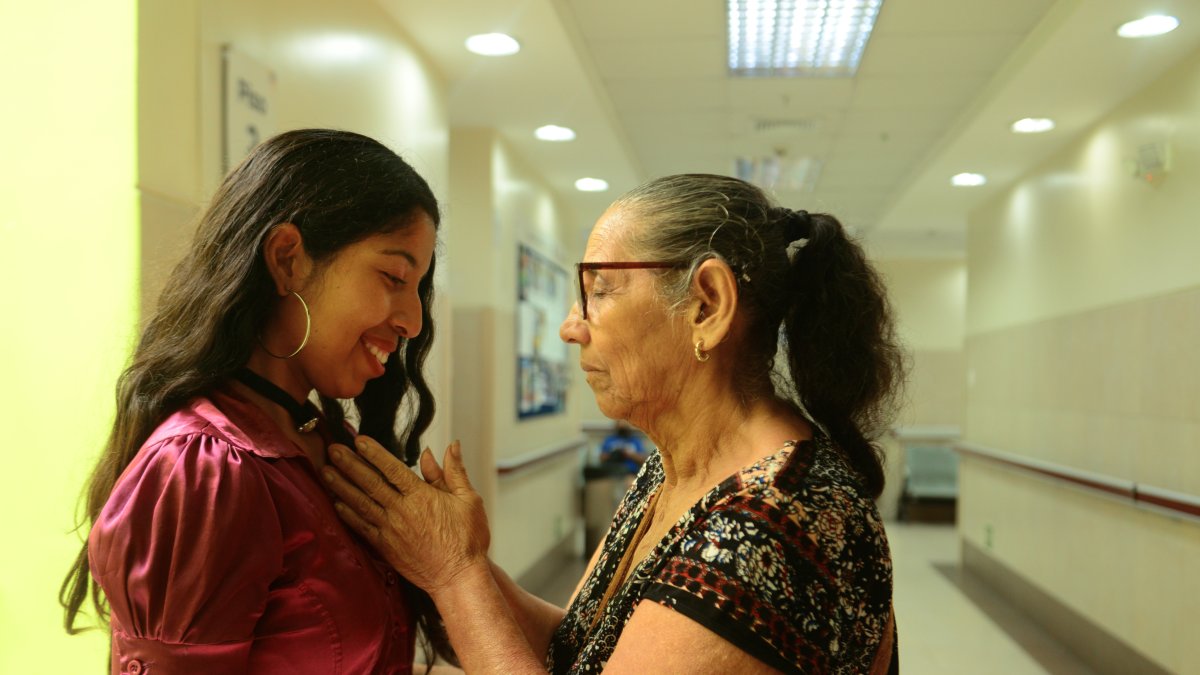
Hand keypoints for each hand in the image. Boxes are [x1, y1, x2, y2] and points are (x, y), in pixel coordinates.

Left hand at [323, 437, 489, 594]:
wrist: (458, 578)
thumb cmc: (467, 540)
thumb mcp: (468, 499)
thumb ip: (453, 471)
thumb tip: (448, 446)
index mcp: (421, 496)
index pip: (392, 468)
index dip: (373, 453)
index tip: (358, 440)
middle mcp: (401, 511)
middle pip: (370, 483)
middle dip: (349, 464)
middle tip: (333, 449)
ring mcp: (391, 530)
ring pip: (361, 503)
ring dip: (341, 486)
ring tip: (325, 471)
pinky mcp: (385, 548)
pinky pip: (362, 527)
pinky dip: (348, 514)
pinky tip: (336, 503)